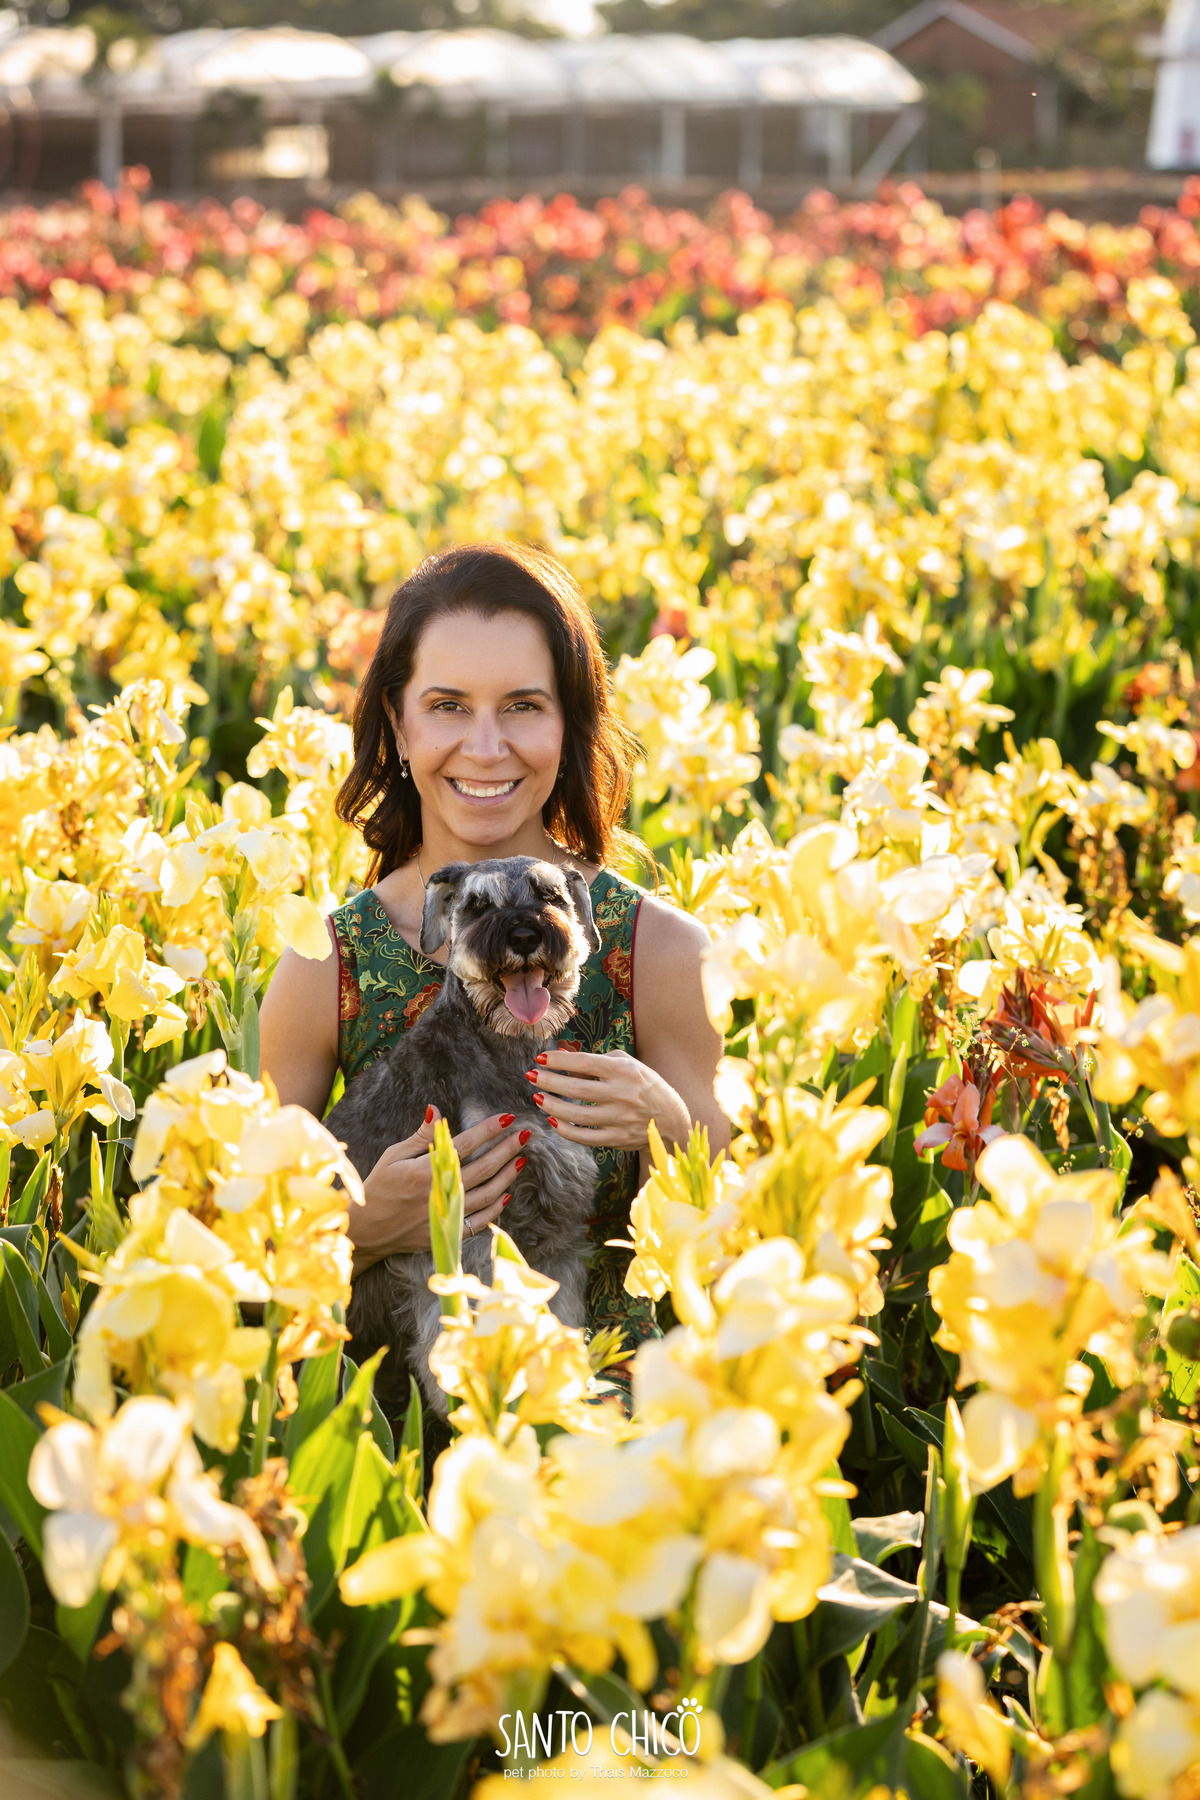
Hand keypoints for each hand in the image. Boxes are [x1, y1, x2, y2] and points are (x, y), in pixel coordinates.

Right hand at [350, 1106, 525, 1270]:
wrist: (367, 1230)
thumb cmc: (379, 1187)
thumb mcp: (393, 1155)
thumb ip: (421, 1136)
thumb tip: (436, 1110)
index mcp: (423, 1170)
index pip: (464, 1144)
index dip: (488, 1130)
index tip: (507, 1117)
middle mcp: (438, 1192)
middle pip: (483, 1168)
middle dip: (507, 1149)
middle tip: (525, 1135)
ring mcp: (444, 1215)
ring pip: (487, 1195)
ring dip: (507, 1176)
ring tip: (521, 1160)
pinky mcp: (447, 1232)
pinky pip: (481, 1221)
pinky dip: (496, 1208)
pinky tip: (507, 1194)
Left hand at [524, 1049, 689, 1152]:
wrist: (672, 1120)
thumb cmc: (644, 1086)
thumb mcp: (627, 1065)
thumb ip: (596, 1061)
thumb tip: (562, 1058)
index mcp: (626, 1071)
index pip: (585, 1063)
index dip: (559, 1060)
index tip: (540, 1058)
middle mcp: (624, 1094)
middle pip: (577, 1090)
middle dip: (549, 1082)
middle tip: (531, 1077)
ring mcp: (621, 1119)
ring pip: (577, 1115)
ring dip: (552, 1106)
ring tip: (539, 1098)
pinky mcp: (618, 1139)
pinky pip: (584, 1137)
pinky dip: (565, 1129)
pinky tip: (553, 1119)